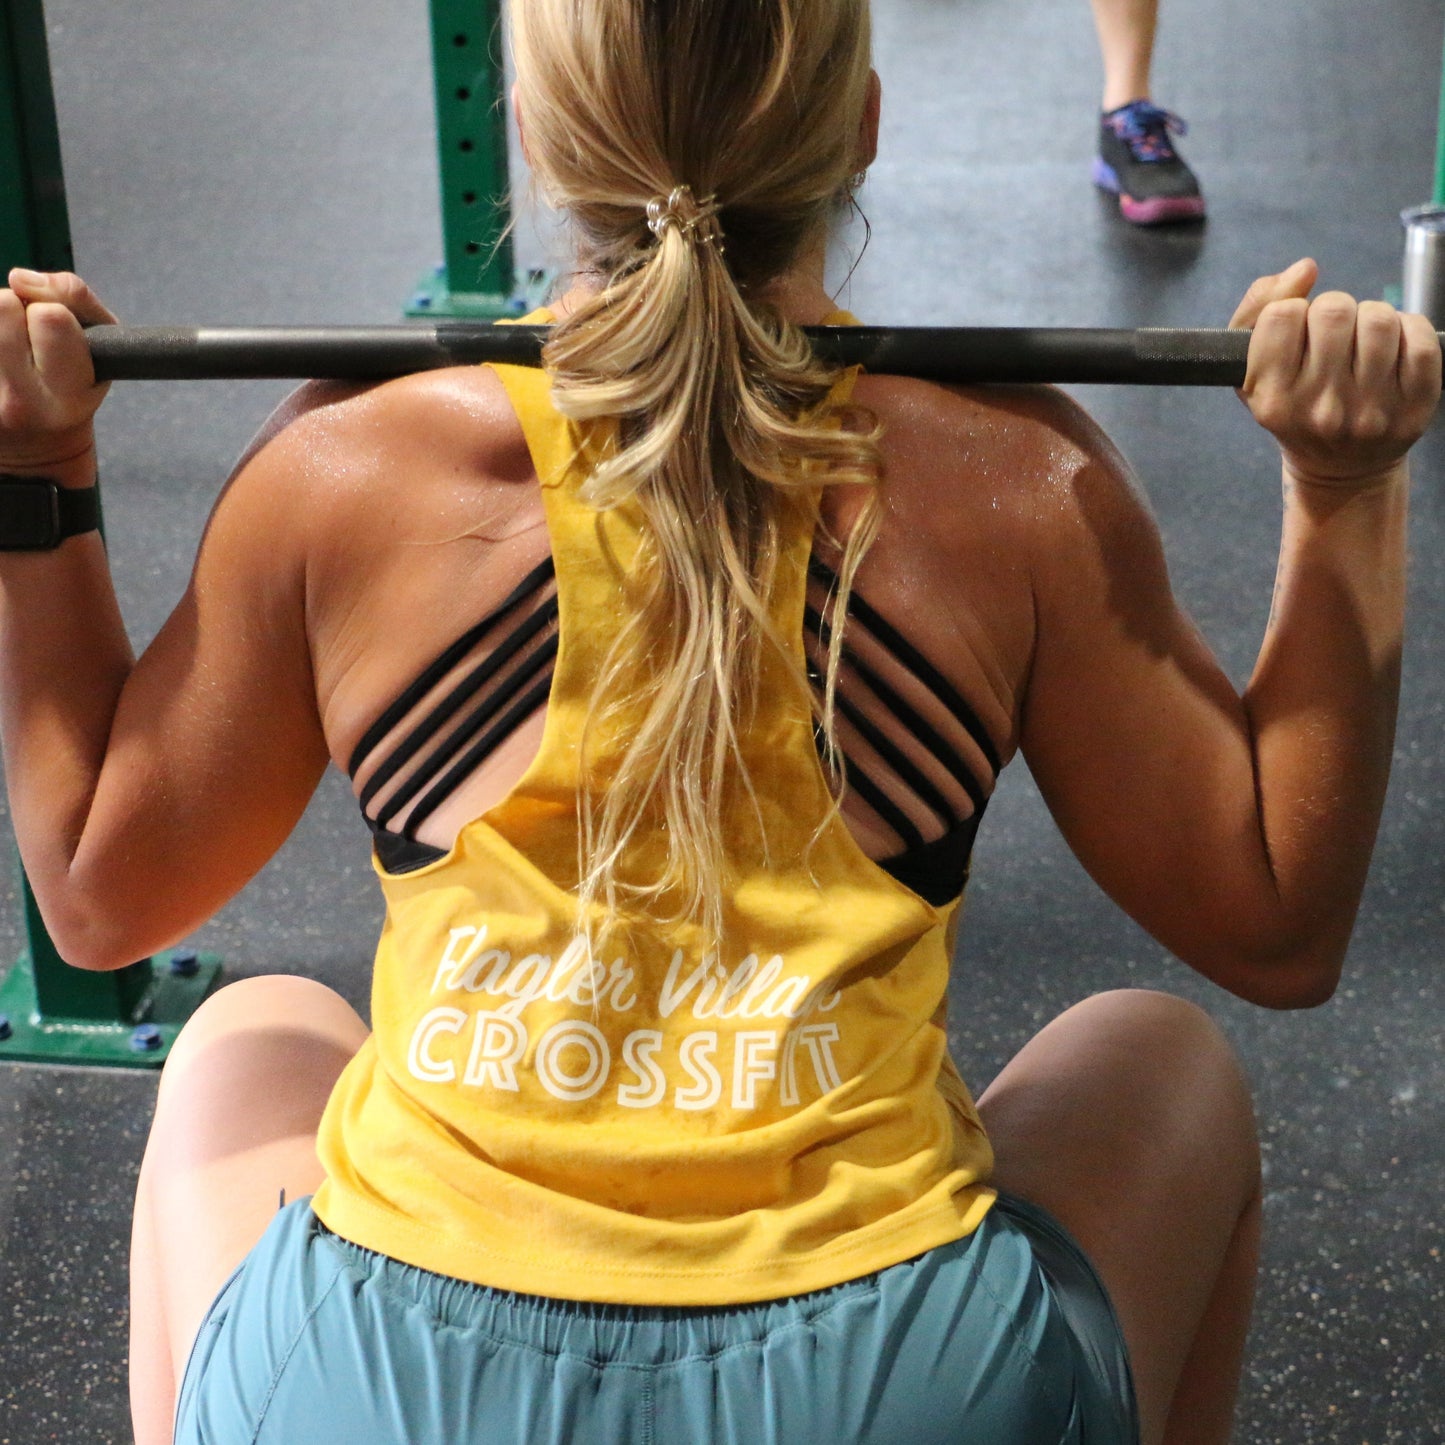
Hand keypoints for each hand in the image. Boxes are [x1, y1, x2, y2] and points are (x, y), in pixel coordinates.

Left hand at [0, 269, 116, 472]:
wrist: (33, 450)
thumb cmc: (72, 393)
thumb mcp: (100, 349)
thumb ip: (75, 298)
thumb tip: (19, 277)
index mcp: (66, 395)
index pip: (50, 315)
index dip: (52, 312)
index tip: (53, 334)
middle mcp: (19, 401)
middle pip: (1, 304)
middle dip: (14, 309)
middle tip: (22, 337)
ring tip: (7, 346)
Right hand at [1231, 258, 1440, 487]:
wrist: (1339, 470)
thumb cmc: (1292, 408)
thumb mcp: (1251, 370)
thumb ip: (1258, 310)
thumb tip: (1306, 268)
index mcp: (1273, 401)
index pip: (1282, 315)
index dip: (1290, 310)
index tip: (1295, 332)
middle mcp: (1321, 409)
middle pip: (1333, 311)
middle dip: (1333, 310)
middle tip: (1333, 334)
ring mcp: (1371, 411)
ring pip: (1379, 320)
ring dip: (1371, 317)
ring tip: (1362, 339)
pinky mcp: (1414, 408)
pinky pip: (1421, 339)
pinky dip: (1410, 328)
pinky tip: (1395, 345)